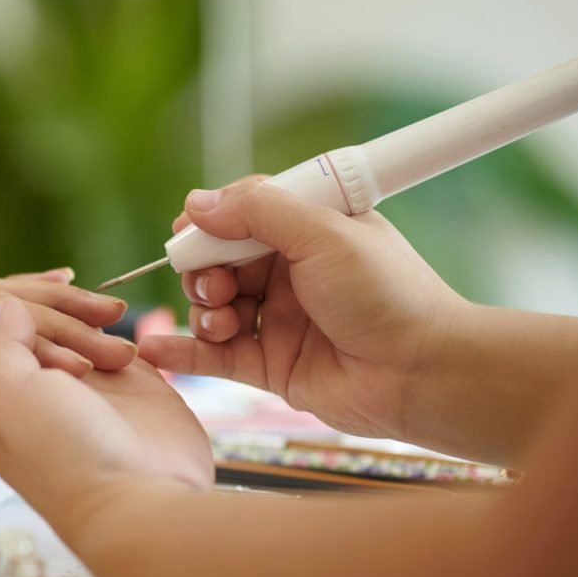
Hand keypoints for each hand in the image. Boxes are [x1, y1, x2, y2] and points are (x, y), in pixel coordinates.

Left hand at [0, 298, 213, 516]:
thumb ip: (0, 346)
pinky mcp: (138, 388)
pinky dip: (125, 327)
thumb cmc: (61, 452)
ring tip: (97, 305)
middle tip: (60, 285)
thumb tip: (6, 306)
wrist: (140, 496)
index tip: (8, 285)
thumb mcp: (8, 394)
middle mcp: (45, 395)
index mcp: (2, 401)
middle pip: (37, 332)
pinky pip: (128, 344)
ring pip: (82, 333)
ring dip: (88, 315)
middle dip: (49, 306)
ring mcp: (93, 391)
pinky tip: (119, 312)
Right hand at [139, 177, 464, 440]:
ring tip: (225, 319)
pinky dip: (183, 351)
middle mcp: (290, 272)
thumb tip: (196, 204)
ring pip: (214, 306)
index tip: (189, 231)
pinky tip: (155, 348)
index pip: (243, 211)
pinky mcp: (271, 365)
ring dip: (204, 310)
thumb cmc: (388, 294)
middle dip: (204, 268)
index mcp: (308, 229)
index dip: (211, 220)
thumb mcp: (323, 233)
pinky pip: (215, 356)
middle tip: (215, 283)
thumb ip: (257, 213)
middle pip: (219, 260)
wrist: (423, 372)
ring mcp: (279, 319)